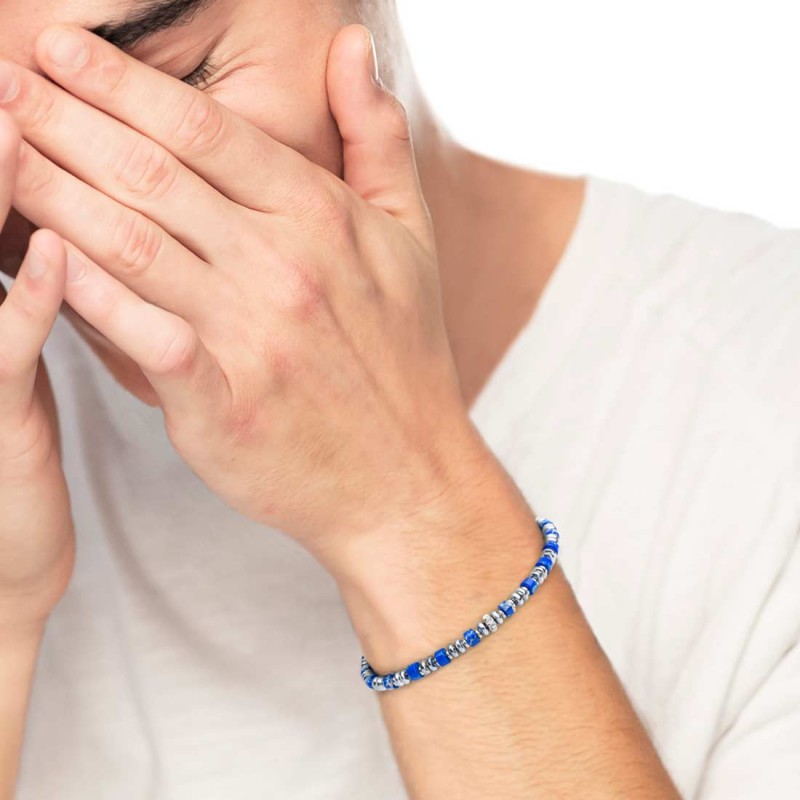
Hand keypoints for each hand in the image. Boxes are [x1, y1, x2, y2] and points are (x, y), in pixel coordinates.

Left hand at [0, 23, 492, 576]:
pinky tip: (36, 261)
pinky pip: (140, 337)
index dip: (119, 82)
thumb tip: (354, 46)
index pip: (204, 129)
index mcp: (323, 217)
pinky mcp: (225, 404)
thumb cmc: (404, 358)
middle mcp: (285, 266)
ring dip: (50, 191)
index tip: (59, 50)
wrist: (406, 474)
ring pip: (130, 243)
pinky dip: (84, 296)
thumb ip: (377, 138)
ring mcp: (254, 336)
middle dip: (61, 119)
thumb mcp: (412, 238)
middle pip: (151, 173)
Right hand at [0, 110, 73, 631]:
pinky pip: (6, 353)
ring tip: (18, 122)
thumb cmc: (19, 434)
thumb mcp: (14, 345)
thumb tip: (52, 208)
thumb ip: (28, 279)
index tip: (46, 72)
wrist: (5, 546)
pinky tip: (56, 252)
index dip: (14, 137)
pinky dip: (29, 299)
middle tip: (24, 66)